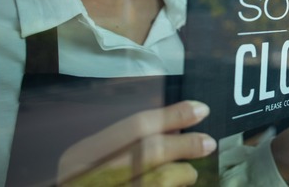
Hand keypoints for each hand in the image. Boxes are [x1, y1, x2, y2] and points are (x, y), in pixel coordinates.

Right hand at [57, 101, 215, 186]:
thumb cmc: (87, 180)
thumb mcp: (91, 162)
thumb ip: (123, 145)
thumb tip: (171, 126)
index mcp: (81, 156)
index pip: (134, 127)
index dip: (172, 115)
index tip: (199, 109)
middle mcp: (88, 177)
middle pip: (148, 152)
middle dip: (184, 144)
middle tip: (207, 142)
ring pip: (158, 180)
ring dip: (182, 172)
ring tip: (189, 172)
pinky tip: (180, 185)